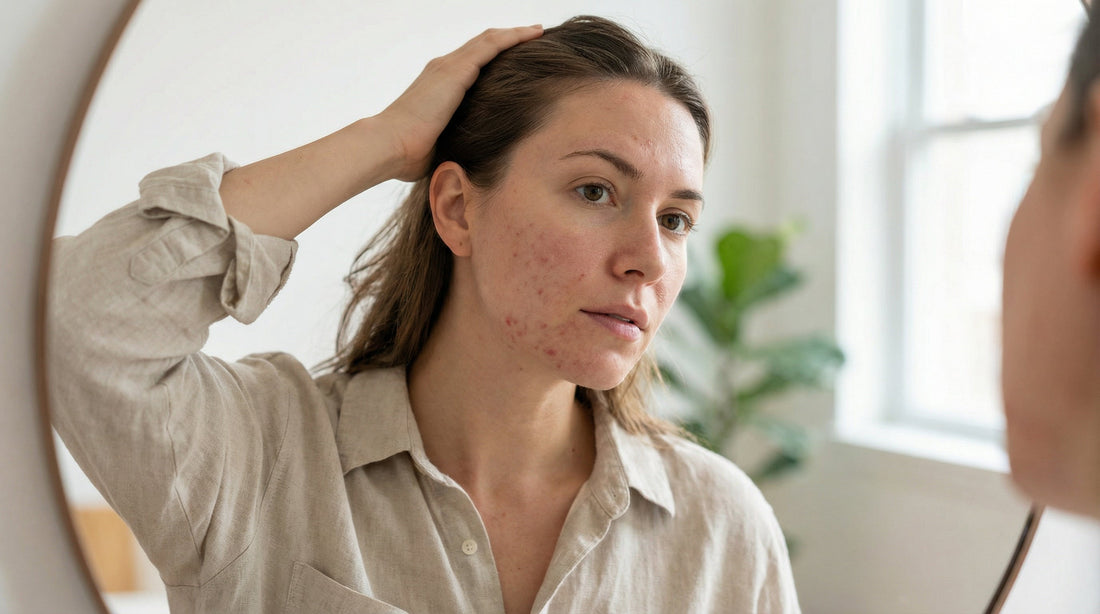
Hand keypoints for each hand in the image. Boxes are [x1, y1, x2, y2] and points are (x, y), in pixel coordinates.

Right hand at [376, 25, 542, 181]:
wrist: (389, 146)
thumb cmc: (408, 155)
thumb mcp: (439, 144)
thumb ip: (455, 142)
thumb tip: (470, 159)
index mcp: (439, 86)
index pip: (472, 62)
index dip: (494, 56)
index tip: (516, 58)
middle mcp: (442, 70)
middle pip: (482, 46)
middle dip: (507, 39)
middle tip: (533, 37)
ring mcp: (448, 67)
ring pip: (489, 40)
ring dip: (515, 34)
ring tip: (538, 32)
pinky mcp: (455, 71)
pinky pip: (491, 45)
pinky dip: (513, 37)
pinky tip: (533, 35)